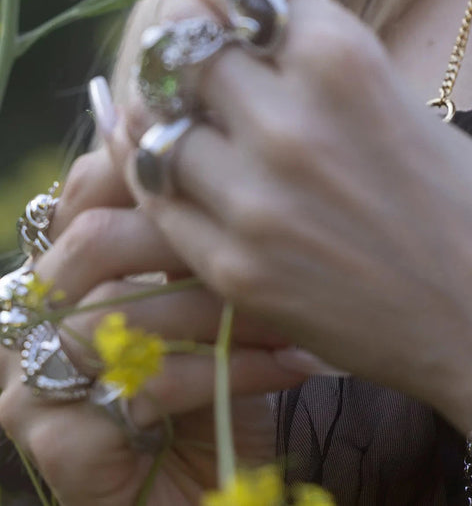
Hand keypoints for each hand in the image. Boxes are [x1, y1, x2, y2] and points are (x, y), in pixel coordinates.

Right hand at [0, 200, 314, 504]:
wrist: (215, 489)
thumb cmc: (223, 372)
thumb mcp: (220, 285)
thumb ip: (206, 224)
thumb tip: (243, 145)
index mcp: (61, 263)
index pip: (88, 186)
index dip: (160, 175)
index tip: (243, 175)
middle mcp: (29, 317)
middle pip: (94, 241)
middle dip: (197, 243)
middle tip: (278, 248)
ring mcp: (30, 383)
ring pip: (119, 315)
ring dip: (225, 311)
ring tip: (296, 313)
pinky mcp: (57, 446)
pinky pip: (143, 387)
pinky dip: (227, 371)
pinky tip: (288, 365)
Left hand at [111, 0, 471, 427]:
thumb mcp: (403, 99)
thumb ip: (324, 54)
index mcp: (346, 60)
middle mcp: (288, 120)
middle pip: (180, 39)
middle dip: (173, 12)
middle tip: (179, 10)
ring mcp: (252, 200)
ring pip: (151, 118)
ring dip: (158, 94)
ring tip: (176, 89)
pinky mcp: (233, 268)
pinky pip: (158, 196)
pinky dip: (155, 163)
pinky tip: (166, 151)